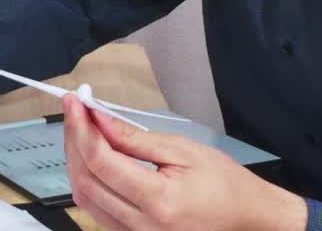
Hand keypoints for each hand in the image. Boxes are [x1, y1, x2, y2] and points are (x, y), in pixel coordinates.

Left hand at [62, 94, 306, 230]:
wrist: (247, 218)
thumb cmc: (224, 184)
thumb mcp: (183, 150)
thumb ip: (135, 139)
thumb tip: (98, 120)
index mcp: (159, 200)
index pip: (101, 161)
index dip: (82, 128)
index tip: (75, 103)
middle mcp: (142, 226)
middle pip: (86, 180)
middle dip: (74, 141)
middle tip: (75, 112)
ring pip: (85, 198)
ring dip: (77, 161)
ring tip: (81, 130)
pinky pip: (97, 211)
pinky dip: (88, 181)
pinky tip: (92, 157)